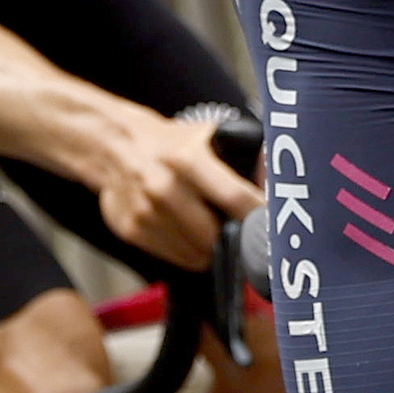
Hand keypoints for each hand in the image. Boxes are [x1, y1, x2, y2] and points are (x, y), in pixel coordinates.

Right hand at [98, 104, 260, 270]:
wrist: (116, 146)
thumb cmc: (172, 144)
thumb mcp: (207, 135)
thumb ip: (245, 155)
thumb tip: (277, 183)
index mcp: (188, 158)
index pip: (234, 197)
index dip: (258, 216)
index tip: (273, 228)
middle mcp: (164, 186)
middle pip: (215, 236)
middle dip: (232, 237)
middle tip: (237, 229)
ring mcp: (145, 211)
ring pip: (197, 252)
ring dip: (210, 247)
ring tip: (208, 226)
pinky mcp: (132, 230)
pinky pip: (176, 257)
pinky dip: (188, 250)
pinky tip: (184, 229)